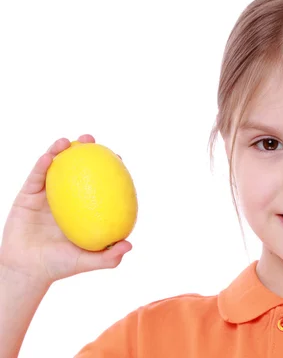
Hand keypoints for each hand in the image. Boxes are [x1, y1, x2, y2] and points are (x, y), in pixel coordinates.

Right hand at [0, 135, 131, 286]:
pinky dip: (42, 165)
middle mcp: (67, 198)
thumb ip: (108, 257)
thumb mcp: (87, 261)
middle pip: (78, 169)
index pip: (99, 183)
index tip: (118, 157)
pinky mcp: (27, 197)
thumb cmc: (59, 266)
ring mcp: (46, 196)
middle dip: (86, 151)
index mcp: (83, 207)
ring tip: (68, 141)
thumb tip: (129, 244)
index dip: (109, 168)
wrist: (26, 270)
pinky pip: (36, 177)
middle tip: (92, 140)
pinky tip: (50, 156)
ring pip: (55, 168)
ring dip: (61, 150)